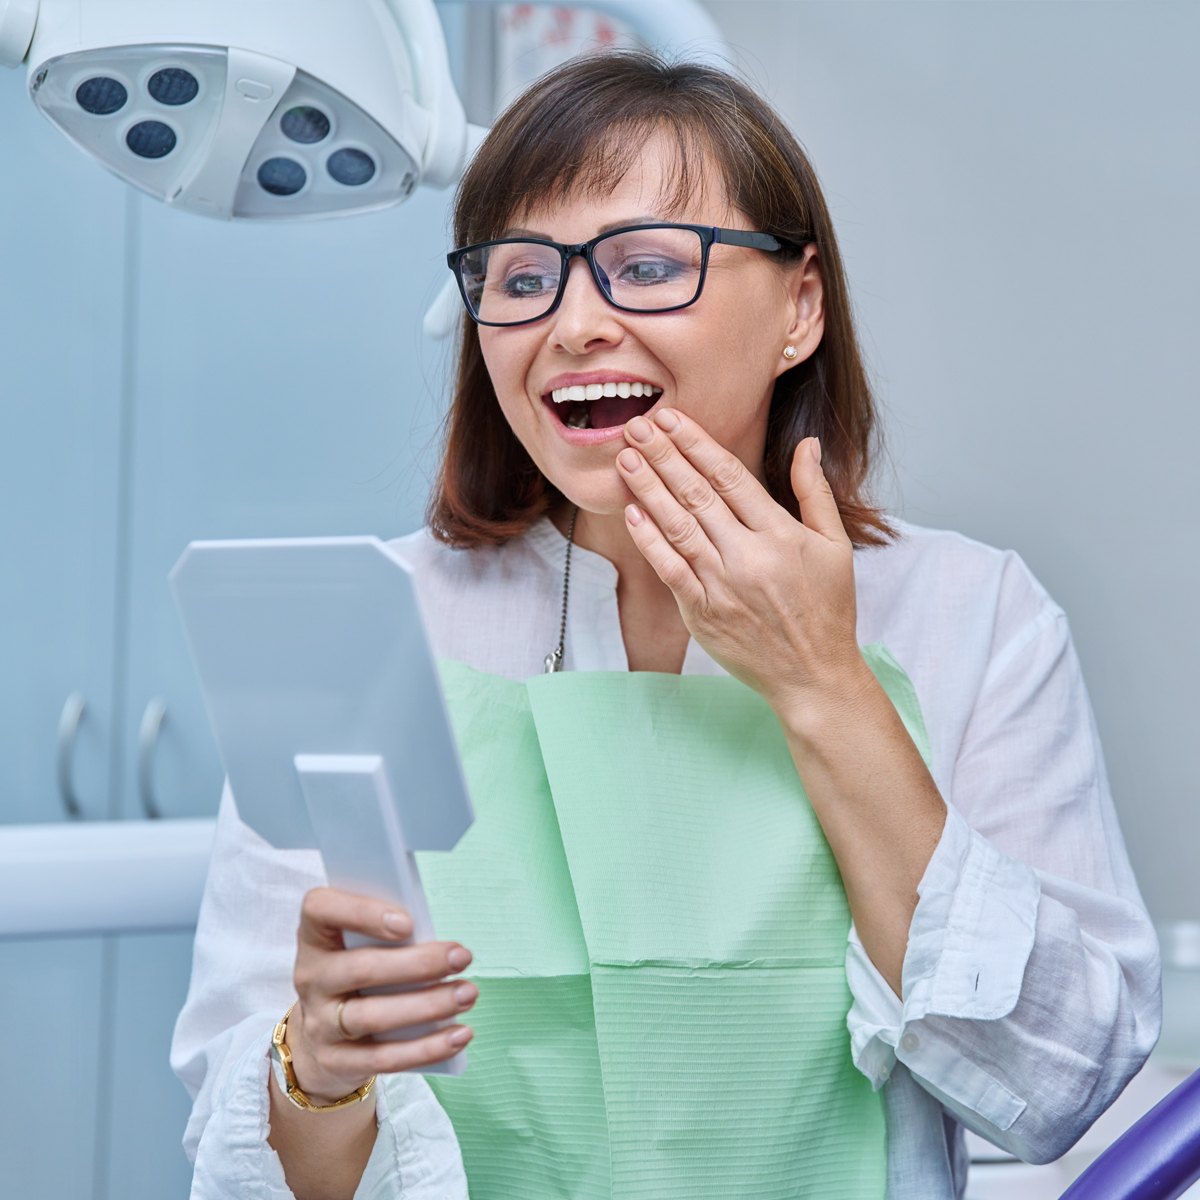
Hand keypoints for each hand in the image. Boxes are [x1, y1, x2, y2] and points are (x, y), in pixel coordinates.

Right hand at [285, 888, 476, 1104]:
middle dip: (419, 963)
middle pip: (361, 969)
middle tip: (462, 957)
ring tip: (467, 993)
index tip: (408, 922)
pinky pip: (383, 1058)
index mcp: (316, 936)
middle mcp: (311, 978)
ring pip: (373, 1016)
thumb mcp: (362, 945)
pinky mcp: (336, 1061)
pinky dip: (427, 1048)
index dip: (361, 913)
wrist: (322, 1039)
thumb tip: (440, 942)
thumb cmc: (361, 972)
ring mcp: (319, 1023)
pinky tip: (460, 1034)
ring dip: (429, 1005)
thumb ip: (390, 935)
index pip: (321, 909)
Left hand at [616, 409, 870, 721]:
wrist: (813, 675)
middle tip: (636, 427)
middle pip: (697, 495)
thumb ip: (816, 492)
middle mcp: (749, 556)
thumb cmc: (827, 609)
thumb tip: (807, 444)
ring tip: (626, 459)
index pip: (730, 477)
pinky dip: (649, 541)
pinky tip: (631, 513)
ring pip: (677, 527)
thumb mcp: (835, 546)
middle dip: (663, 456)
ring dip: (648, 489)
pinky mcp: (702, 613)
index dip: (696, 444)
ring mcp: (722, 586)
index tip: (671, 419)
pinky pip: (669, 570)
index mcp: (781, 535)